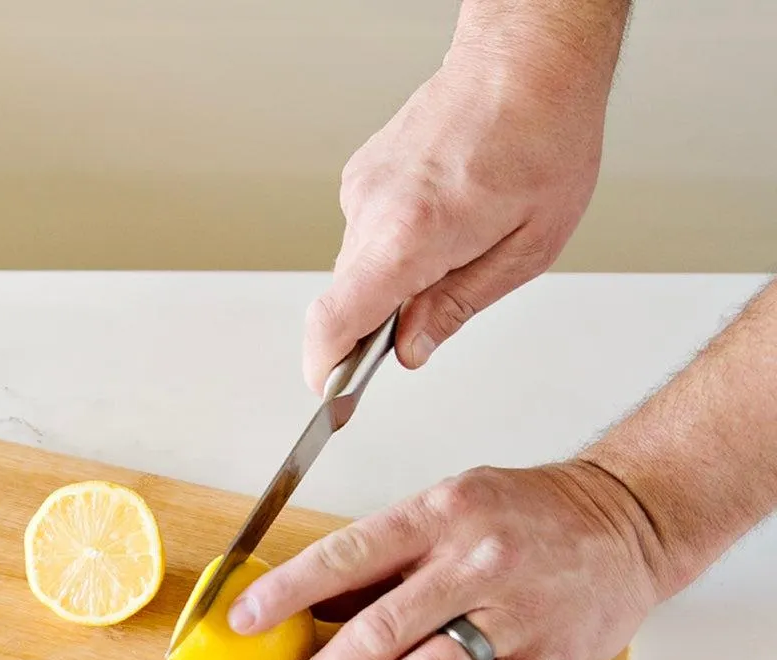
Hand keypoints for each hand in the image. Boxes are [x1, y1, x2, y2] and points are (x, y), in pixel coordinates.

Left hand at [228, 462, 662, 659]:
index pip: (344, 557)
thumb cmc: (524, 515)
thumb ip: (383, 559)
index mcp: (440, 513)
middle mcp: (476, 559)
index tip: (242, 620)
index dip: (287, 594)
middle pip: (378, 631)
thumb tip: (308, 604)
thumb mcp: (446, 509)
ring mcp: (516, 610)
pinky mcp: (549, 656)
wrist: (629, 521)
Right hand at [304, 43, 610, 390]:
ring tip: (454, 249)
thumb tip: (410, 350)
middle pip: (345, 300)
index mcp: (412, 234)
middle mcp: (373, 209)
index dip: (325, 367)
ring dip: (392, 281)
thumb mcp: (526, 248)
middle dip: (377, 324)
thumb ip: (456, 308)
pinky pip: (365, 236)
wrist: (527, 59)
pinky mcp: (361, 176)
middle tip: (429, 318)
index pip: (336, 319)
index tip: (331, 391)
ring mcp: (362, 188)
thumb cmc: (543, 138)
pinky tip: (441, 221)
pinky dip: (394, 247)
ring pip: (356, 269)